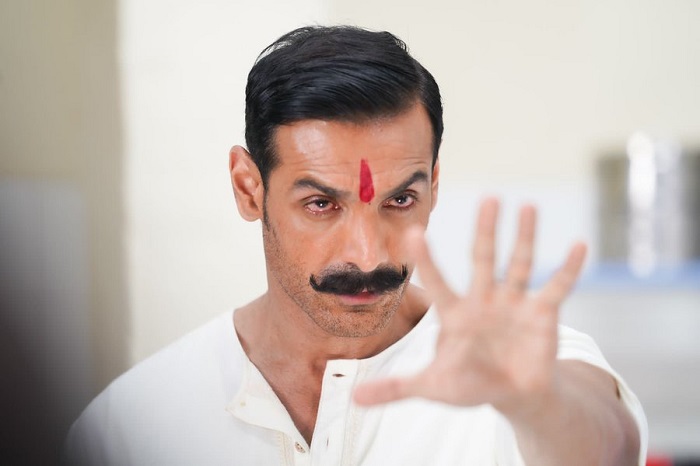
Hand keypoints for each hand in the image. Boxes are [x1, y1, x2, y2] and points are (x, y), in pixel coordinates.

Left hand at [354, 197, 586, 415]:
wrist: (511, 393)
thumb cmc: (469, 384)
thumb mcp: (432, 386)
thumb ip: (395, 388)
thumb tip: (353, 399)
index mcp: (455, 314)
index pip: (438, 282)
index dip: (427, 260)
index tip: (414, 232)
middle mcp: (484, 300)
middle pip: (483, 259)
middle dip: (485, 231)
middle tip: (488, 197)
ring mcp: (513, 303)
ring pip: (519, 264)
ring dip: (525, 237)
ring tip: (529, 206)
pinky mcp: (542, 313)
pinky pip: (557, 287)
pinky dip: (569, 269)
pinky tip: (579, 244)